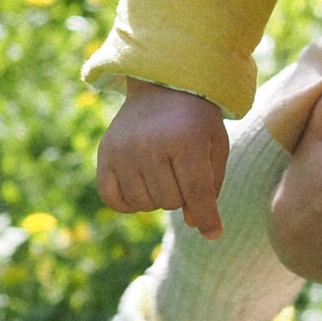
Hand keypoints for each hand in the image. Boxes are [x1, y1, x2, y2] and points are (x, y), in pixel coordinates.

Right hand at [98, 80, 229, 237]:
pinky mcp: (105, 154)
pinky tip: (142, 187)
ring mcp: (124, 150)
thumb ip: (211, 185)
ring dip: (158, 198)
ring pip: (144, 204)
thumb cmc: (197, 121)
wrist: (163, 86)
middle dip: (183, 196)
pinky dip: (129, 203)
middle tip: (184, 172)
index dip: (207, 217)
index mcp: (186, 141)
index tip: (214, 234)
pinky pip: (113, 199)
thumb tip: (193, 223)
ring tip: (165, 174)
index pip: (196, 192)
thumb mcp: (216, 145)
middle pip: (170, 201)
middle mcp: (151, 145)